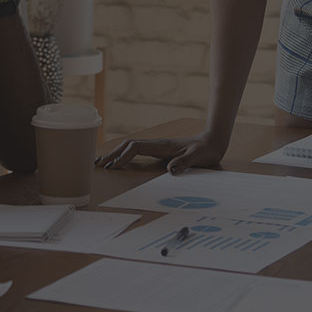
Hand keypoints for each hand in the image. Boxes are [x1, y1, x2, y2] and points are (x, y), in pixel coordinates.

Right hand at [95, 129, 228, 173]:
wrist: (213, 141)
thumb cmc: (206, 150)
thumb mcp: (198, 158)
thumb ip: (185, 163)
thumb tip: (170, 170)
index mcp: (163, 145)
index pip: (136, 148)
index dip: (123, 157)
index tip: (112, 167)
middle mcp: (157, 144)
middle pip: (128, 145)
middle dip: (112, 154)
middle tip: (97, 164)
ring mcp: (158, 147)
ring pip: (131, 147)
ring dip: (116, 153)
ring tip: (102, 162)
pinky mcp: (160, 151)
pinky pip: (137, 151)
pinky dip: (125, 155)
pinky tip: (120, 161)